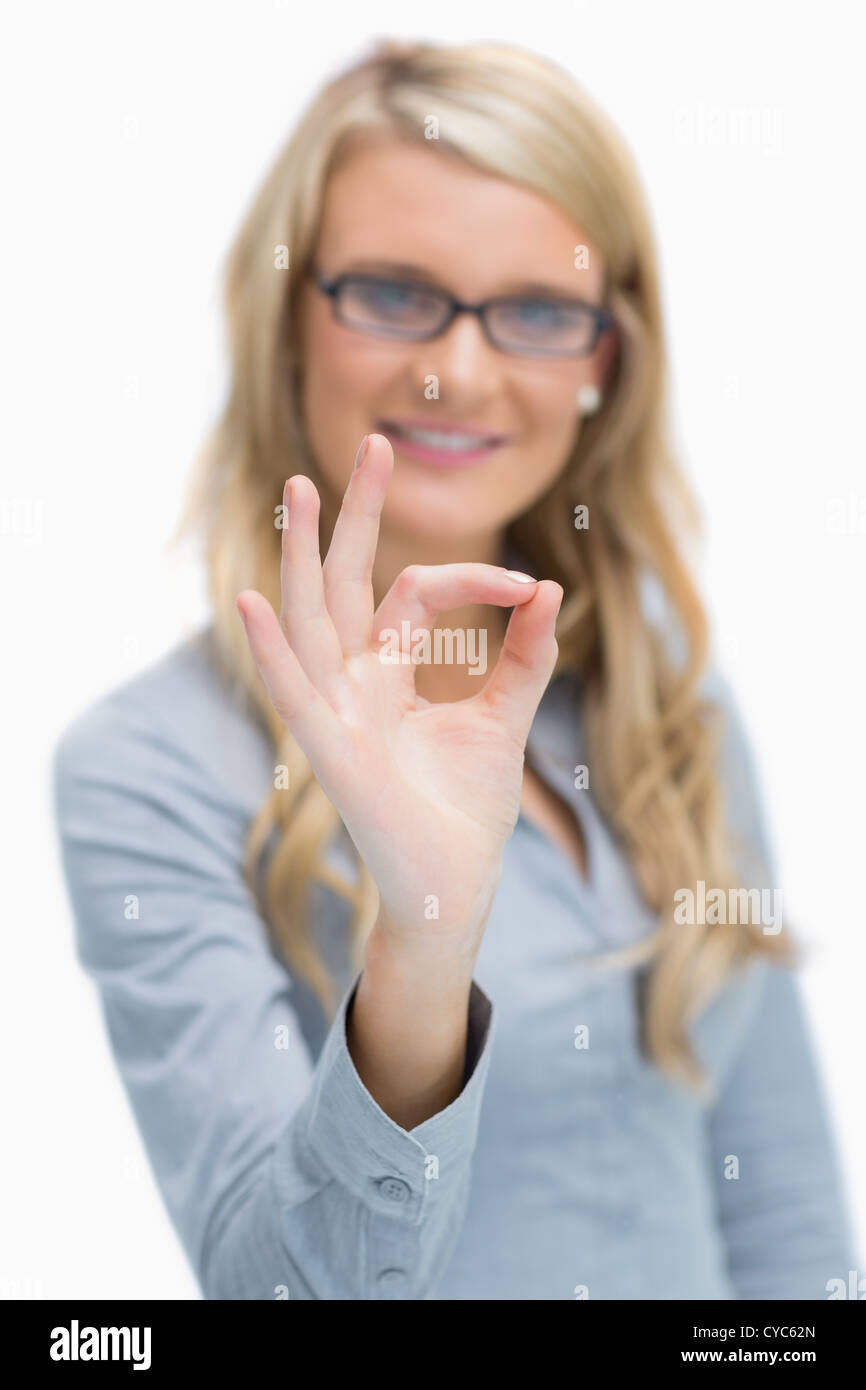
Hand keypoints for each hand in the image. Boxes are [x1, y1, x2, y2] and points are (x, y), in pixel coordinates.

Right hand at [236, 433, 562, 952]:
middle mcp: (353, 683)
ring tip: (297, 488)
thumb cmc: (468, 809)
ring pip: (310, 622)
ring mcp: (336, 716)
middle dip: (355, 516)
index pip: (414, 590)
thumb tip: (551, 590)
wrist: (457, 887)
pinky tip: (256, 600)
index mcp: (388, 671)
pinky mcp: (334, 757)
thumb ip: (524, 658)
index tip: (529, 586)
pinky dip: (275, 653)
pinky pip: (295, 697)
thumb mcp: (503, 720)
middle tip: (374, 443)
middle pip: (342, 582)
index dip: (473, 577)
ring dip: (300, 555)